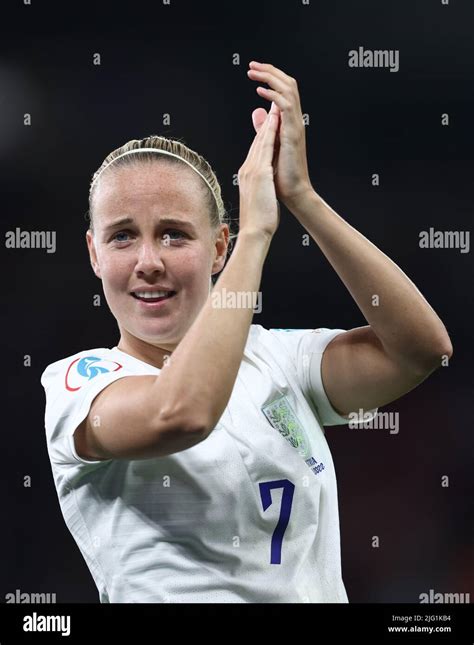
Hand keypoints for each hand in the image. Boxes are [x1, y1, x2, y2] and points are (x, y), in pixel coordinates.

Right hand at [238, 111, 279, 238]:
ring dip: (267, 121)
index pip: (256, 152)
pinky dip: (270, 132)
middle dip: (264, 123)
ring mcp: (252, 170)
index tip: (268, 124)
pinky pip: (266, 147)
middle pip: (257, 142)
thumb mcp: (258, 201)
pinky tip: (275, 120)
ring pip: (260, 140)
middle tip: (270, 105)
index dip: (262, 136)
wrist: (254, 232)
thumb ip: (259, 191)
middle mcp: (247, 170)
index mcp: (247, 177)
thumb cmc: (258, 222)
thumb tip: (262, 191)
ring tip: (274, 105)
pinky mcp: (259, 173)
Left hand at [247, 61, 313, 207]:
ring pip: (289, 90)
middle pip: (288, 84)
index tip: (254, 71)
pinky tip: (260, 91)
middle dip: (270, 71)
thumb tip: (257, 111)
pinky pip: (286, 107)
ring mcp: (295, 126)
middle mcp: (295, 121)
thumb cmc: (282, 176)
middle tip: (252, 65)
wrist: (293, 193)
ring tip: (254, 72)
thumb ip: (264, 127)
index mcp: (289, 122)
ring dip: (270, 77)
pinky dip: (273, 95)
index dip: (270, 77)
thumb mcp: (269, 145)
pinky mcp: (293, 134)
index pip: (283, 91)